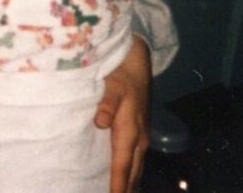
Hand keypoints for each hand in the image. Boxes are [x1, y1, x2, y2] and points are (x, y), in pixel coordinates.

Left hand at [94, 36, 150, 192]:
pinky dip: (131, 174)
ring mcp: (141, 137)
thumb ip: (107, 103)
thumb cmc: (120, 74)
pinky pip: (135, 160)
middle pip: (132, 172)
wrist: (136, 62)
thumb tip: (101, 122)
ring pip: (136, 168)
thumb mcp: (112, 84)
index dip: (118, 184)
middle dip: (125, 189)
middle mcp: (139, 138)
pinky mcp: (139, 133)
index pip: (122, 164)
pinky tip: (125, 181)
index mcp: (130, 130)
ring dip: (129, 184)